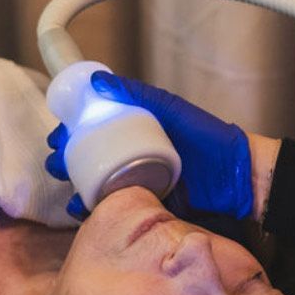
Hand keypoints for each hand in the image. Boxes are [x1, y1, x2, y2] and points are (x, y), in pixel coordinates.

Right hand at [45, 71, 253, 218]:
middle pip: (86, 160)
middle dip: (64, 162)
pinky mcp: (143, 208)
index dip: (69, 133)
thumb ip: (138, 94)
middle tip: (56, 164)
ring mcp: (136, 184)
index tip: (56, 136)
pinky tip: (82, 211)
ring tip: (67, 188)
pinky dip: (93, 212)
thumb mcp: (171, 110)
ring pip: (94, 186)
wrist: (237, 179)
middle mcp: (130, 158)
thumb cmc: (208, 138)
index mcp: (134, 132)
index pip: (92, 131)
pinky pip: (113, 210)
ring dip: (74, 189)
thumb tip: (98, 81)